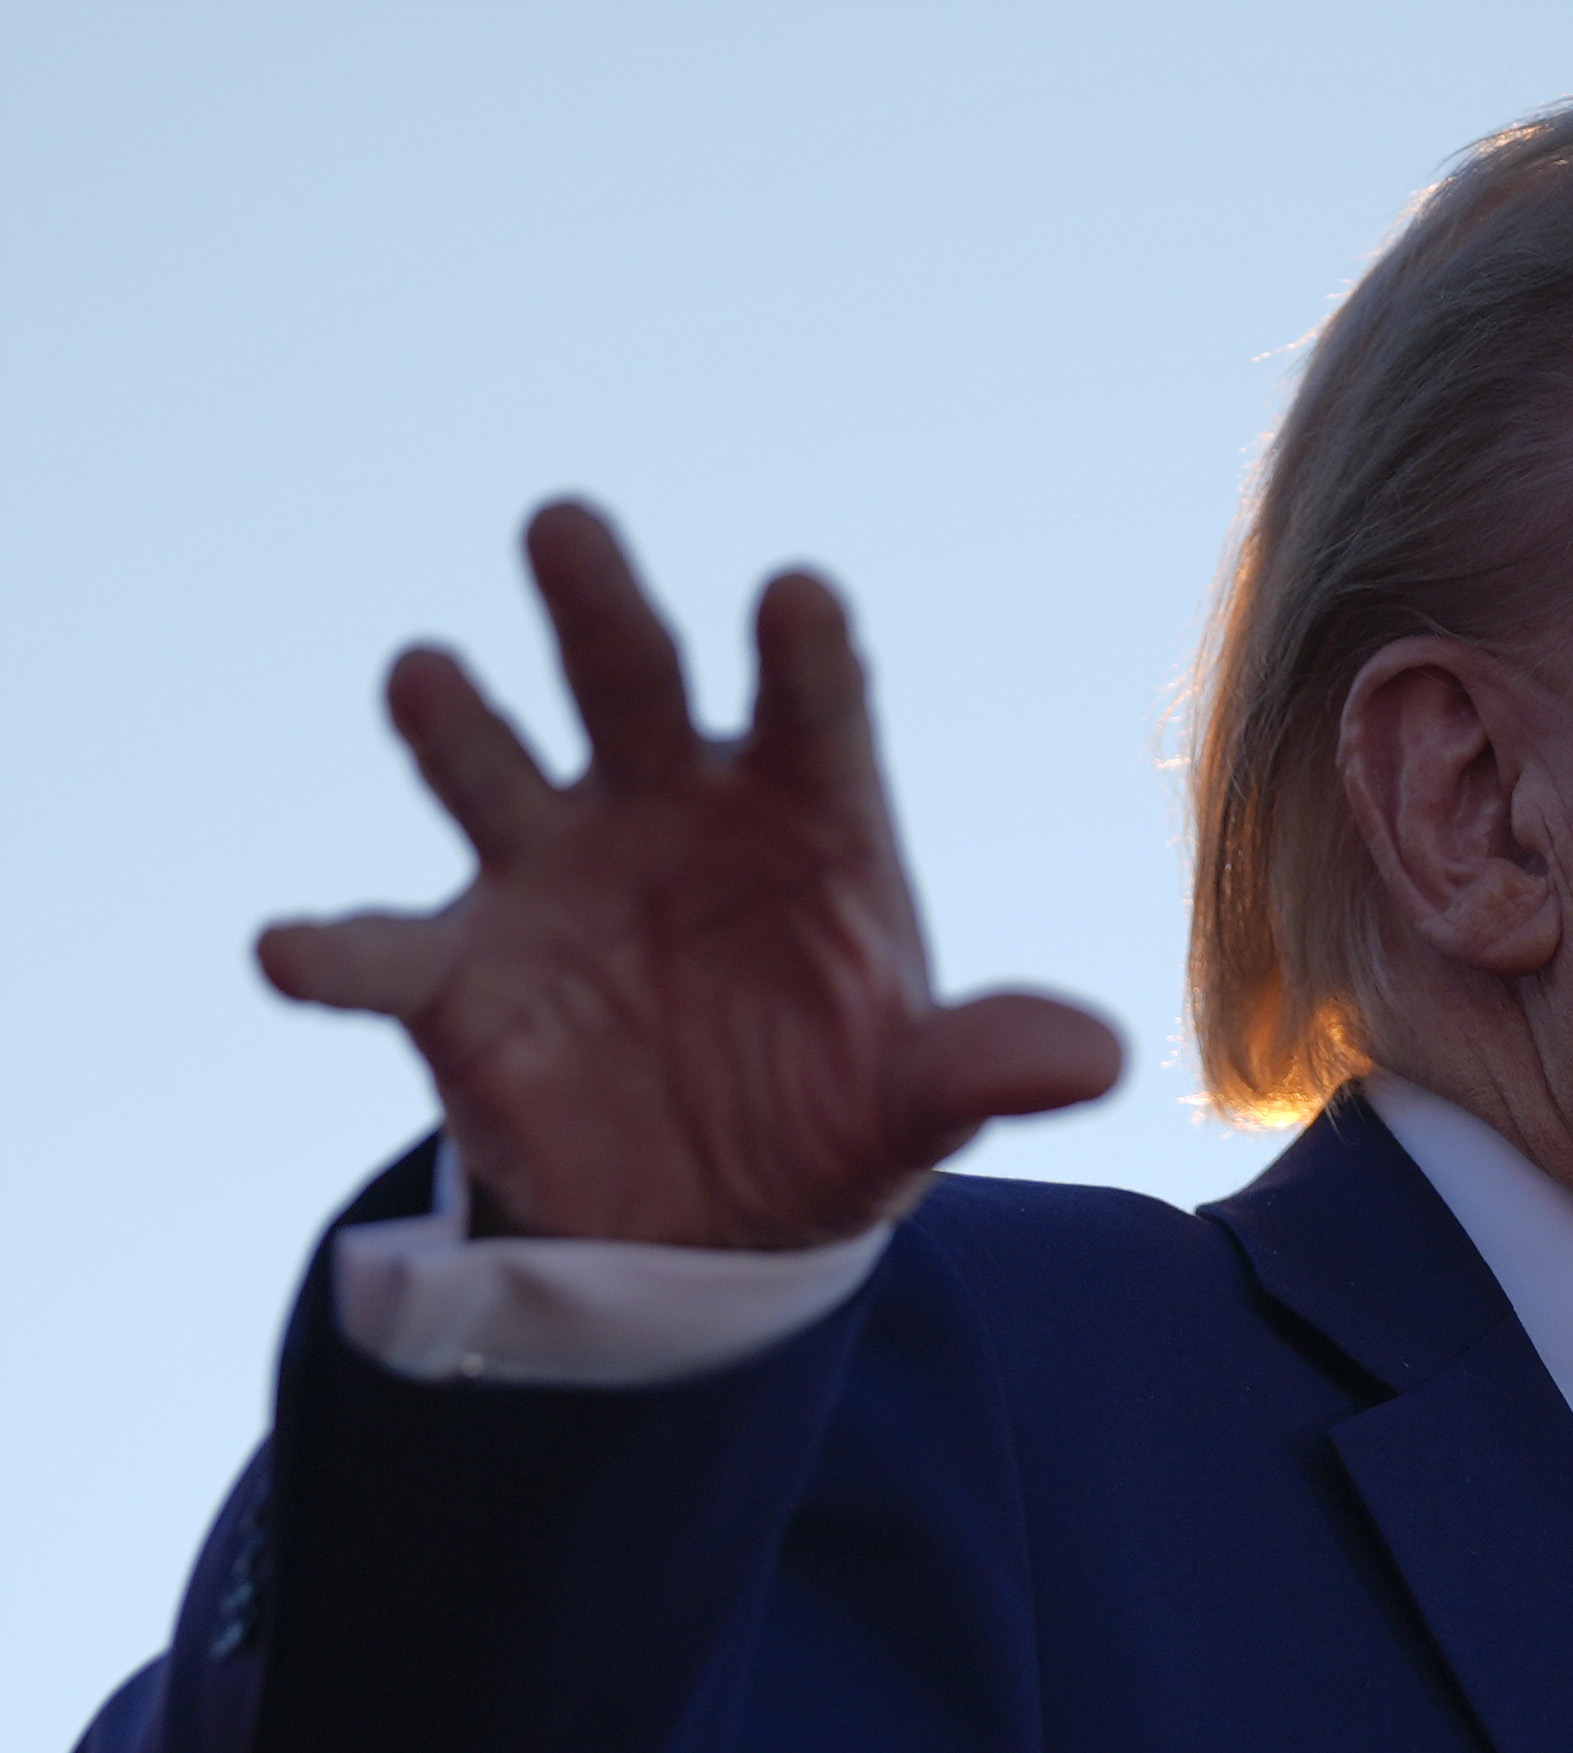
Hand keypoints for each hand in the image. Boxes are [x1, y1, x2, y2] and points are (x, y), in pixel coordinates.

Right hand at [258, 500, 1123, 1248]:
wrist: (714, 1218)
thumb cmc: (835, 1108)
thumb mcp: (919, 1101)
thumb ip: (983, 1065)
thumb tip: (1094, 1060)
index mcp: (806, 811)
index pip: (814, 709)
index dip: (804, 654)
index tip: (797, 595)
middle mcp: (669, 809)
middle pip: (634, 683)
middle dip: (600, 607)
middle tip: (566, 525)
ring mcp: (554, 877)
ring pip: (495, 769)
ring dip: (458, 723)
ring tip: (425, 673)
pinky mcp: (459, 976)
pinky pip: (384, 952)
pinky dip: (333, 948)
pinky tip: (288, 949)